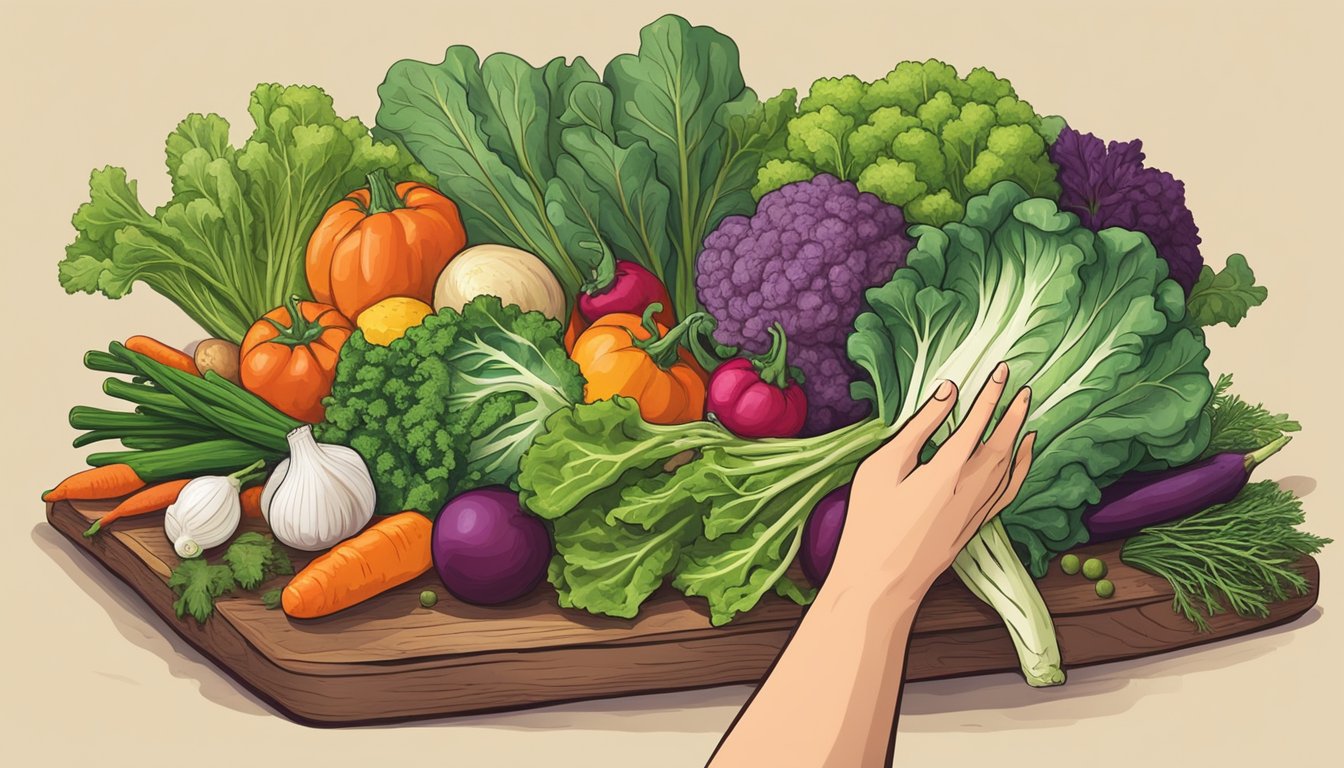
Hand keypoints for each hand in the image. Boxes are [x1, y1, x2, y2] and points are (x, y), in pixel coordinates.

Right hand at [830, 362, 1035, 598]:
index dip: (991, 394)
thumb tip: (947, 393)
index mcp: (947, 471)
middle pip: (1002, 444)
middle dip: (1014, 413)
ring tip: (1028, 415)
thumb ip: (918, 429)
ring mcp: (976, 512)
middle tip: (1024, 388)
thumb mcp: (883, 468)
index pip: (976, 423)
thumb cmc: (871, 524)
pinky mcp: (974, 527)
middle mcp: (970, 490)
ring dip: (1020, 438)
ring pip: (1010, 469)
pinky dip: (1020, 470)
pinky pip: (1008, 492)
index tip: (1002, 371)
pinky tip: (1022, 458)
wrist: (879, 582)